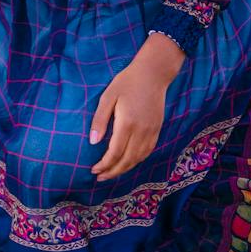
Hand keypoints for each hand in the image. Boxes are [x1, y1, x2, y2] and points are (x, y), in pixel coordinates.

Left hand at [88, 59, 169, 181]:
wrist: (153, 73)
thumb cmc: (127, 82)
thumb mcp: (108, 96)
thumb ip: (100, 119)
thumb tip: (93, 141)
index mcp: (127, 123)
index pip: (115, 153)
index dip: (104, 165)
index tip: (94, 170)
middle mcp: (141, 131)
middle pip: (127, 160)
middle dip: (113, 172)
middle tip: (100, 177)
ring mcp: (152, 131)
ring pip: (138, 158)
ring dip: (125, 169)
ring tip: (112, 173)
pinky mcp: (157, 129)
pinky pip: (147, 151)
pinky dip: (137, 160)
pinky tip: (128, 162)